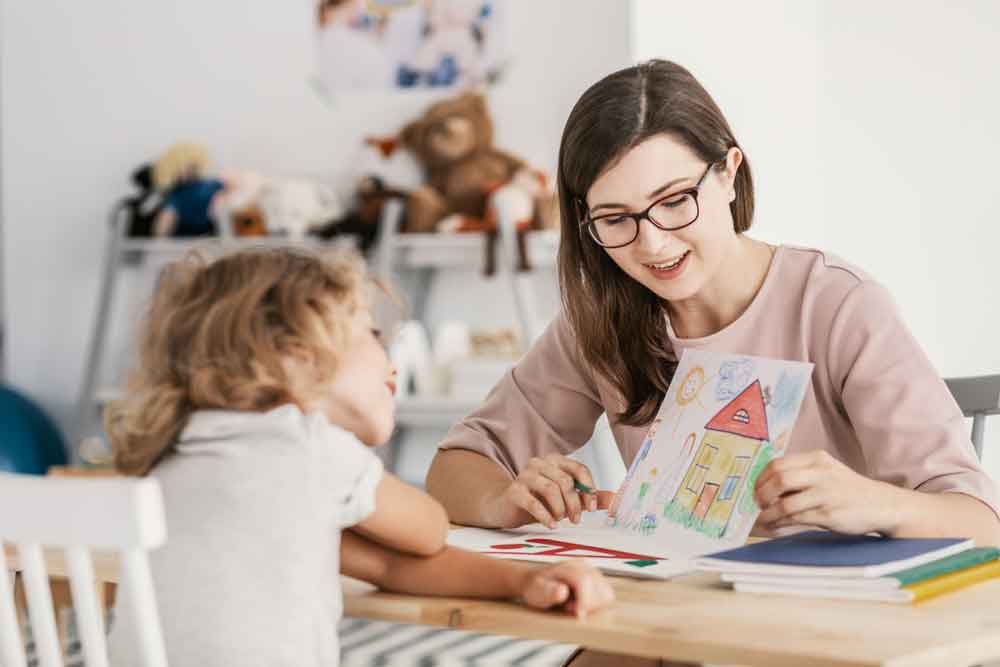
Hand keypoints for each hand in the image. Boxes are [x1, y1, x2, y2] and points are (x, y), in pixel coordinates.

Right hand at [490, 454, 611, 528]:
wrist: (506, 508)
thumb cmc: (539, 501)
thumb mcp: (566, 498)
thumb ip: (588, 497)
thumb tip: (614, 499)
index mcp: (555, 461)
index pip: (578, 468)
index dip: (589, 488)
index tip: (592, 507)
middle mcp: (539, 463)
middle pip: (565, 480)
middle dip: (575, 503)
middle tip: (576, 520)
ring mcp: (524, 475)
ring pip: (551, 489)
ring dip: (560, 509)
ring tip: (560, 520)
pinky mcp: (514, 491)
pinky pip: (534, 503)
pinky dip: (546, 516)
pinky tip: (551, 525)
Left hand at [518, 560, 614, 618]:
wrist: (537, 583)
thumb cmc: (536, 588)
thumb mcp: (536, 590)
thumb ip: (548, 591)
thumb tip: (562, 591)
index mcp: (569, 565)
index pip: (584, 581)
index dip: (584, 601)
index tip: (578, 616)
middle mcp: (585, 565)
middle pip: (599, 590)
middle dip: (587, 604)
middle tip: (569, 607)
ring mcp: (594, 572)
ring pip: (607, 595)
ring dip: (593, 606)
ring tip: (575, 605)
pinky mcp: (598, 582)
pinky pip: (607, 597)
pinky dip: (596, 605)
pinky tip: (581, 603)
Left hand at [754, 450, 900, 534]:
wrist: (883, 505)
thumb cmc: (848, 490)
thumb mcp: (826, 472)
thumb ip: (800, 475)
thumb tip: (764, 487)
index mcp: (816, 459)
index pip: (777, 464)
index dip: (760, 478)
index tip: (754, 489)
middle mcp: (821, 473)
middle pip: (778, 479)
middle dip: (761, 494)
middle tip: (756, 504)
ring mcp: (825, 493)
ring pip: (784, 502)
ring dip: (768, 513)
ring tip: (763, 518)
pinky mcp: (829, 514)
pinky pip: (796, 518)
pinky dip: (780, 523)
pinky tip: (776, 525)